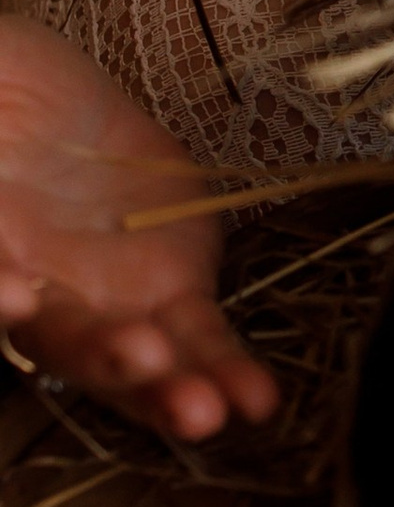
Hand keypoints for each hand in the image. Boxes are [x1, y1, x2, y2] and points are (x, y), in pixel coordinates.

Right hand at [0, 20, 276, 443]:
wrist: (54, 95)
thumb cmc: (0, 96)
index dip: (0, 288)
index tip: (14, 293)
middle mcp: (36, 293)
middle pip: (63, 340)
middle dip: (103, 358)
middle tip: (136, 359)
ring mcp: (103, 300)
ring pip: (135, 359)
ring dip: (170, 390)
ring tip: (203, 411)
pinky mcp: (170, 287)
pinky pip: (197, 337)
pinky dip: (223, 366)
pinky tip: (254, 400)